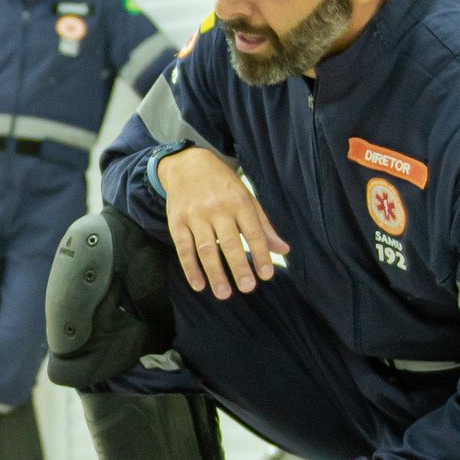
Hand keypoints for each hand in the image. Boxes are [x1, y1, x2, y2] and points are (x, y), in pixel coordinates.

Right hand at [156, 146, 289, 298]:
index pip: (253, 232)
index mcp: (239, 202)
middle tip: (247, 288)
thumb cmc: (222, 186)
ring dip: (215, 273)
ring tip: (224, 294)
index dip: (261, 254)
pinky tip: (198, 284)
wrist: (187, 165)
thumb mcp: (246, 198)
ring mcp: (195, 216)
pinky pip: (183, 248)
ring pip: (206, 248)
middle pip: (230, 242)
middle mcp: (217, 209)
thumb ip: (263, 226)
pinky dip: (190, 268)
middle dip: (239, 267)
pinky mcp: (176, 222)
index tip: (266, 275)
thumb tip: (283, 250)